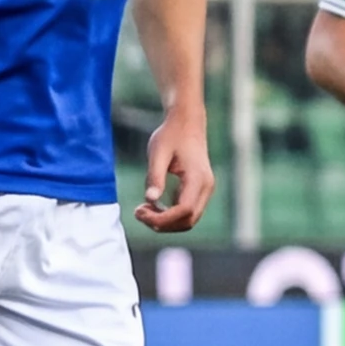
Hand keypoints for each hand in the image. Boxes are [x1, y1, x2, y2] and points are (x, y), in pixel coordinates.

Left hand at [136, 113, 214, 235]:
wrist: (187, 122)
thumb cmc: (171, 135)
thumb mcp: (158, 153)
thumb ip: (155, 176)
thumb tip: (150, 199)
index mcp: (198, 178)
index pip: (184, 210)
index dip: (162, 218)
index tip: (139, 211)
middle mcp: (206, 187)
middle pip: (188, 220)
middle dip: (163, 224)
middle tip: (139, 212)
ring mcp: (204, 190)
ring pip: (188, 219)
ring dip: (166, 221)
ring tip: (144, 209)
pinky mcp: (199, 190)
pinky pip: (186, 211)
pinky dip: (170, 215)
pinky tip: (153, 205)